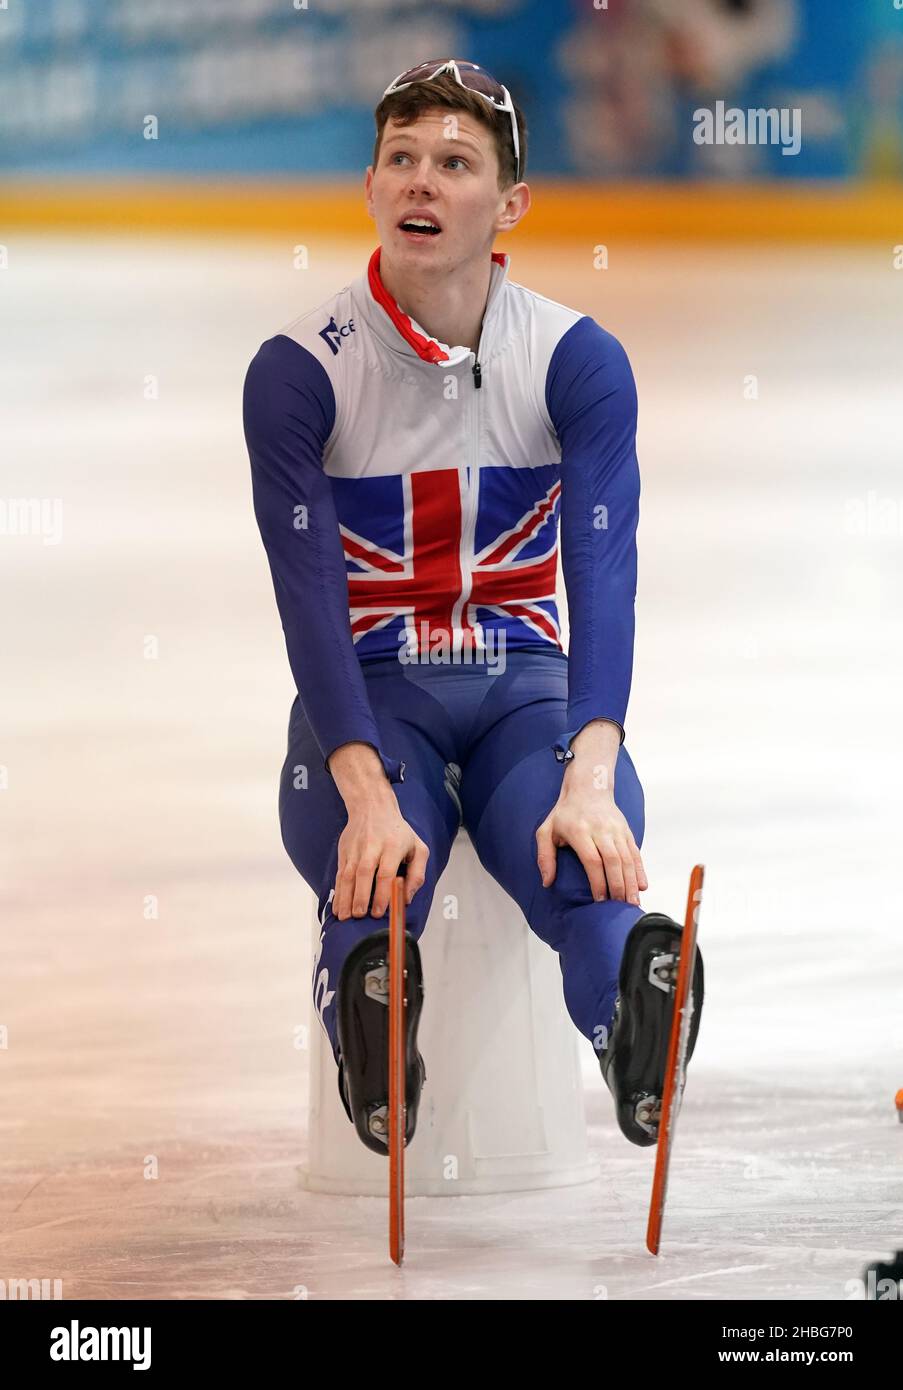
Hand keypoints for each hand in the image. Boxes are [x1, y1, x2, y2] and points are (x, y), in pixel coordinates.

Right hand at [332, 791, 428, 920]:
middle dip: (360, 897)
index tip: (379, 912)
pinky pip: (339, 874)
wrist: (371, 807)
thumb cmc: (398, 832)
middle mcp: (372, 847)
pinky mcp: (344, 852)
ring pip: (348, 875)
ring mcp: (355, 849)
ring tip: (345, 917)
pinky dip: (337, 892)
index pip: (385, 873)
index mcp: (392, 846)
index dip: (382, 894)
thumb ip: (417, 874)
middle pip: (364, 874)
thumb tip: (407, 898)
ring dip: (345, 898)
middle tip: (360, 916)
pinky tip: (338, 907)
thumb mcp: (418, 848)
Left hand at [535, 787, 646, 905]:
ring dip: (631, 882)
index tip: (600, 900)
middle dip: (618, 885)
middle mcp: (601, 830)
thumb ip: (545, 856)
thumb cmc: (565, 813)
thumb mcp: (546, 830)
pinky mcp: (626, 830)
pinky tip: (642, 886)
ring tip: (633, 902)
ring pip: (627, 858)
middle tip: (620, 906)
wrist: (589, 787)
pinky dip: (640, 870)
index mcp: (579, 831)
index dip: (598, 881)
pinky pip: (635, 852)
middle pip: (613, 860)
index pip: (592, 860)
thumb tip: (547, 882)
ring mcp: (616, 829)